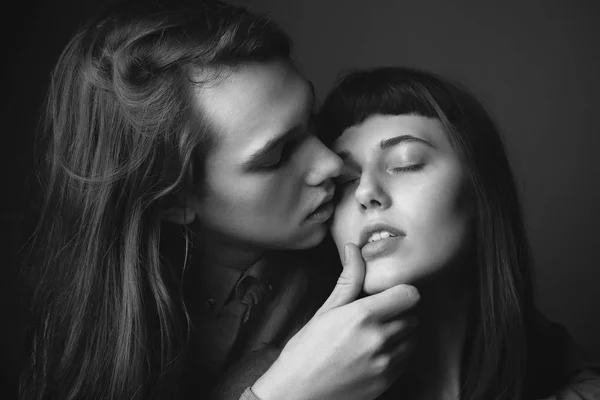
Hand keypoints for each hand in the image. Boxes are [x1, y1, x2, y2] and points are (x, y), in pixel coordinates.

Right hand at [251, 243, 418, 399]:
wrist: (298, 393)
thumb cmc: (306, 350)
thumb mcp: (325, 311)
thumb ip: (348, 279)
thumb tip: (353, 248)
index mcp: (363, 316)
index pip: (410, 295)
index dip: (401, 292)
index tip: (390, 295)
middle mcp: (379, 339)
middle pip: (413, 316)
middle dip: (400, 313)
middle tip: (379, 316)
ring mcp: (386, 364)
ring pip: (413, 339)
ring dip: (402, 334)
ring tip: (376, 335)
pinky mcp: (388, 382)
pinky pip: (407, 360)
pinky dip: (398, 354)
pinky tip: (376, 353)